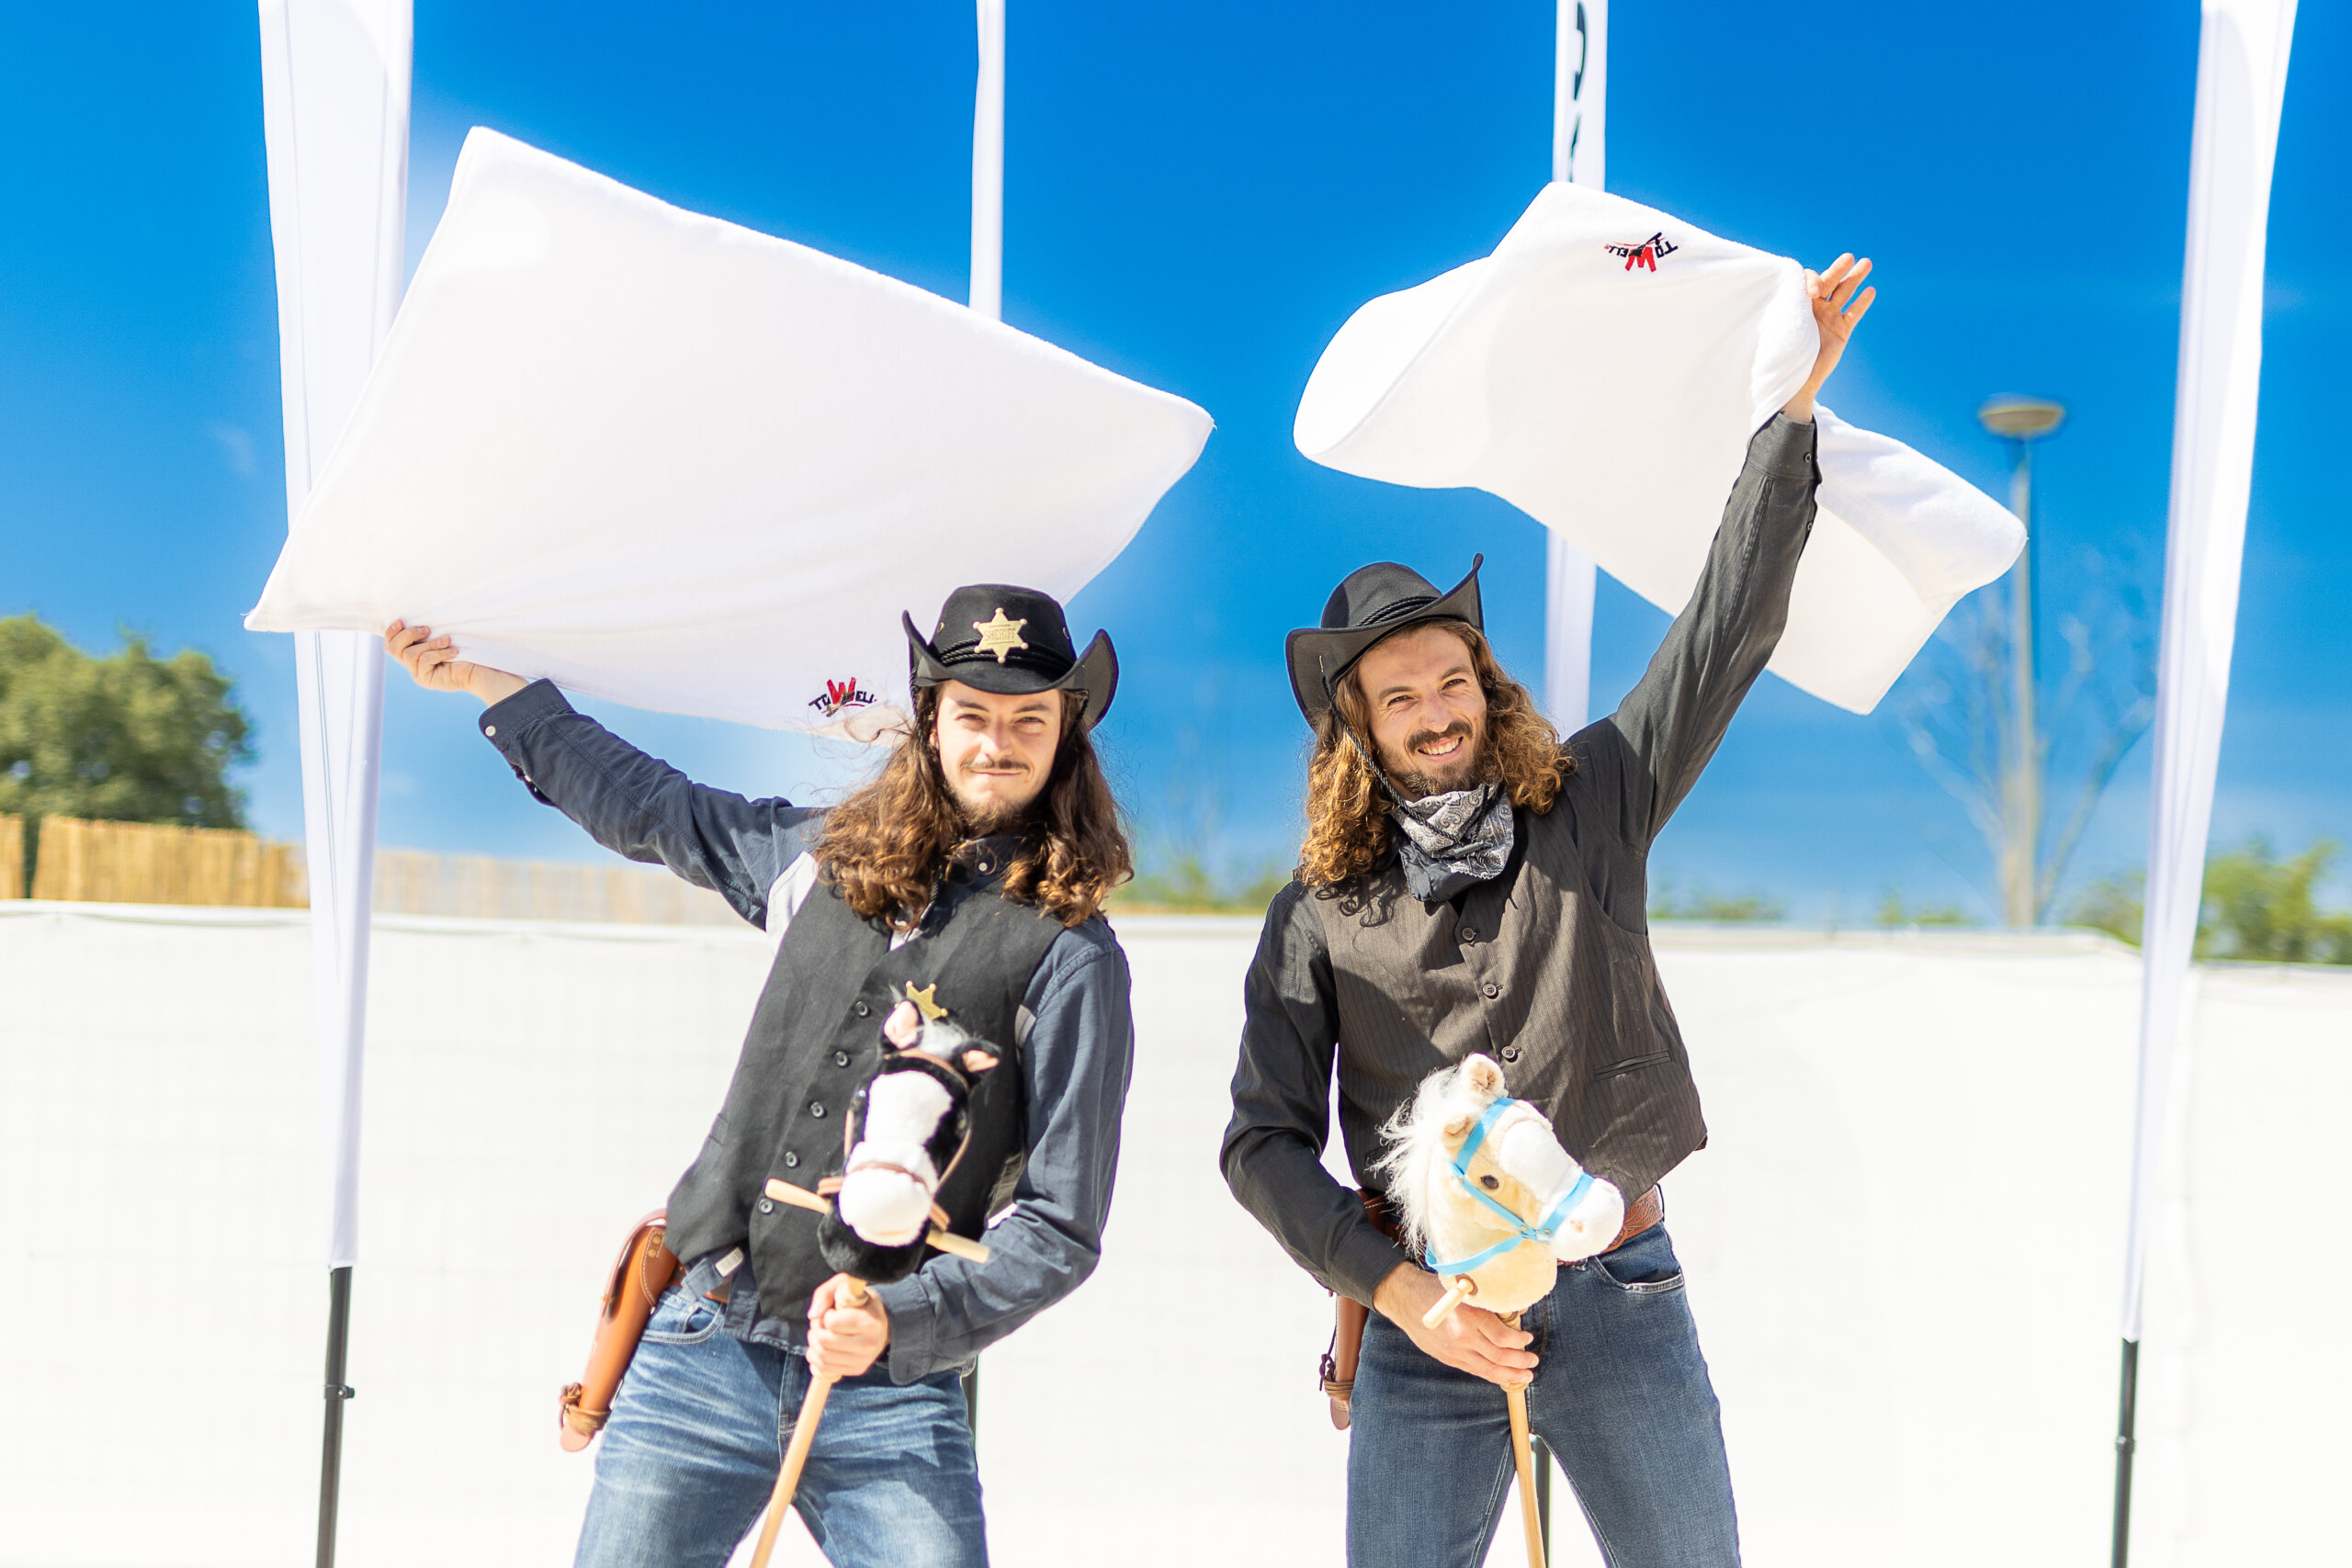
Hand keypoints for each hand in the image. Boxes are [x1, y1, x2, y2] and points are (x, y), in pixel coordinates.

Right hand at [384, 619, 525, 706]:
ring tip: (447, 640)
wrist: (479, 668)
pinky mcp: (426, 680)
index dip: (391, 632)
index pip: (390, 644)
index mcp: (412, 652)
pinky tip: (453, 651)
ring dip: (429, 644)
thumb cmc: (463, 648)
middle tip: (427, 630)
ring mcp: (418, 673)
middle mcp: (412, 664)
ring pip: (410, 655)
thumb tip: (416, 613)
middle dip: (408, 635)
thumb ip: (426, 630)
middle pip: (393, 649)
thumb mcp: (442, 635)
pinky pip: (424, 661)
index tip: (401, 620)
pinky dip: (439, 653)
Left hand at [806, 1275, 889, 1380]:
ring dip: (813, 1344)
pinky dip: (815, 1359)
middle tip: (820, 1323)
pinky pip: (825, 1370)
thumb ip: (825, 1293)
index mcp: (870, 1321)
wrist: (881, 1323)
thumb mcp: (845, 1286)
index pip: (832, 1323)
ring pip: (822, 1357)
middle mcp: (869, 1343)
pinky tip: (820, 1349)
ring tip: (820, 1334)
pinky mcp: (858, 1369)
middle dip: (815, 1330)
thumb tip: (813, 1315)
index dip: (826, 1315)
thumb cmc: (859, 1302)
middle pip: (824, 1341)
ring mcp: (864, 1359)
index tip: (832, 1312)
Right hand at [1372, 1263, 1537, 1387]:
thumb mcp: (1465, 1289)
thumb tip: (1519, 1309)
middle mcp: (1462, 1337)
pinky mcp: (1447, 1358)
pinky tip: (1502, 1376)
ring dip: (1509, 1375)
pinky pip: (1474, 1371)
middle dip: (1520, 1362)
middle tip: (1533, 1362)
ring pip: (1487, 1369)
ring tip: (1525, 1377)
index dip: (1519, 1341)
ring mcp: (1454, 1351)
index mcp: (1469, 1317)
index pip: (1502, 1338)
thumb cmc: (1436, 1289)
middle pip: (1498, 1357)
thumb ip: (1491, 1302)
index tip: (1528, 1338)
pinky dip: (1490, 1375)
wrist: (1404, 1299)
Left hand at [1781, 253, 1875, 422]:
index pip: (1806, 281)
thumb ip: (1782, 314)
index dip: (1812, 282)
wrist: (1794, 381)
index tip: (1814, 294)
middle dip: (1838, 269)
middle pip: (1828, 281)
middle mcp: (1813, 307)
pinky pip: (1854, 313)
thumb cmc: (1780, 357)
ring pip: (1844, 293)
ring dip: (1855, 278)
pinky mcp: (1841, 330)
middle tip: (1849, 257)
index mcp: (1795, 303)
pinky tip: (1870, 291)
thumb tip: (1769, 300)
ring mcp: (1829, 317)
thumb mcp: (1777, 332)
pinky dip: (1862, 303)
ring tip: (1866, 263)